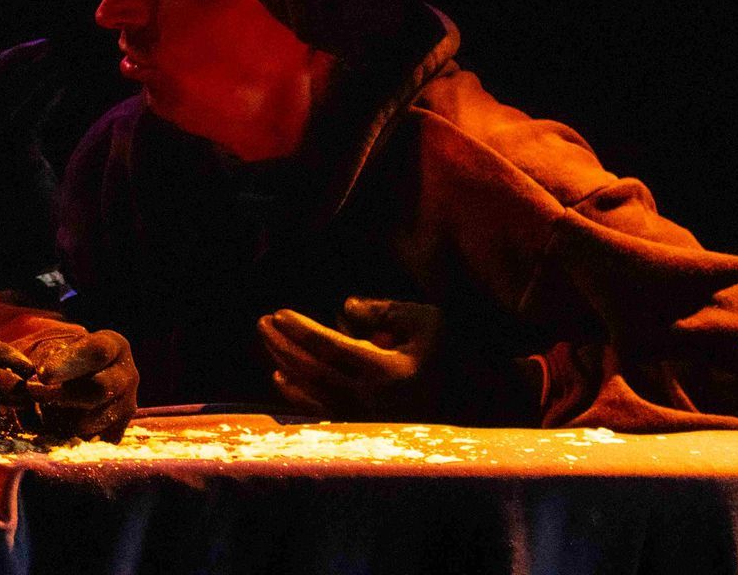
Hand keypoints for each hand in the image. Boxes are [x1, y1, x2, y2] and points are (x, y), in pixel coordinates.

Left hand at [22, 330, 138, 441]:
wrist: (70, 380)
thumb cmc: (55, 357)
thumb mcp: (47, 347)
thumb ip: (38, 358)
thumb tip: (30, 382)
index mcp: (113, 345)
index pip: (96, 353)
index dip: (68, 364)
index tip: (43, 374)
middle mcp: (127, 375)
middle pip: (98, 390)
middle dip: (60, 395)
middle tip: (31, 390)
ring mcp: (125, 407)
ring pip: (87, 422)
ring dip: (57, 417)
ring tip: (43, 405)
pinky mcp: (116, 434)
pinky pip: (86, 444)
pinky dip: (62, 438)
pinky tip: (53, 423)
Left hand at [257, 298, 442, 418]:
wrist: (475, 404)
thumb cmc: (450, 355)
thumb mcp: (427, 322)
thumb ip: (386, 310)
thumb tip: (345, 308)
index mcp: (387, 372)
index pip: (332, 348)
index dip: (302, 331)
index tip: (279, 313)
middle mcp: (371, 400)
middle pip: (313, 371)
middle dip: (283, 345)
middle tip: (262, 323)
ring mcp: (364, 419)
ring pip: (312, 392)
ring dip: (284, 364)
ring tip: (267, 340)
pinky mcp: (363, 429)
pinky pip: (320, 413)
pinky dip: (296, 395)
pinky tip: (280, 377)